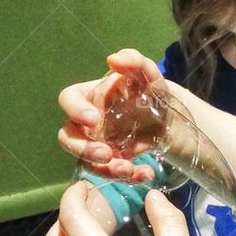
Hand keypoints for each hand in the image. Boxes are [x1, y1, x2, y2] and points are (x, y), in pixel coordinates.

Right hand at [58, 49, 172, 180]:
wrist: (168, 117)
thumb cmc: (150, 91)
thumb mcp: (149, 75)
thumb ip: (135, 61)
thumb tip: (114, 59)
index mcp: (89, 96)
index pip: (68, 99)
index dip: (75, 110)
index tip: (93, 120)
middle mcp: (86, 122)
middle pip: (67, 137)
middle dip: (83, 149)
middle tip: (106, 154)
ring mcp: (96, 143)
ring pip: (86, 161)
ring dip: (104, 169)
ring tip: (128, 169)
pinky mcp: (111, 161)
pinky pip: (110, 172)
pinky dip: (128, 176)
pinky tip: (146, 174)